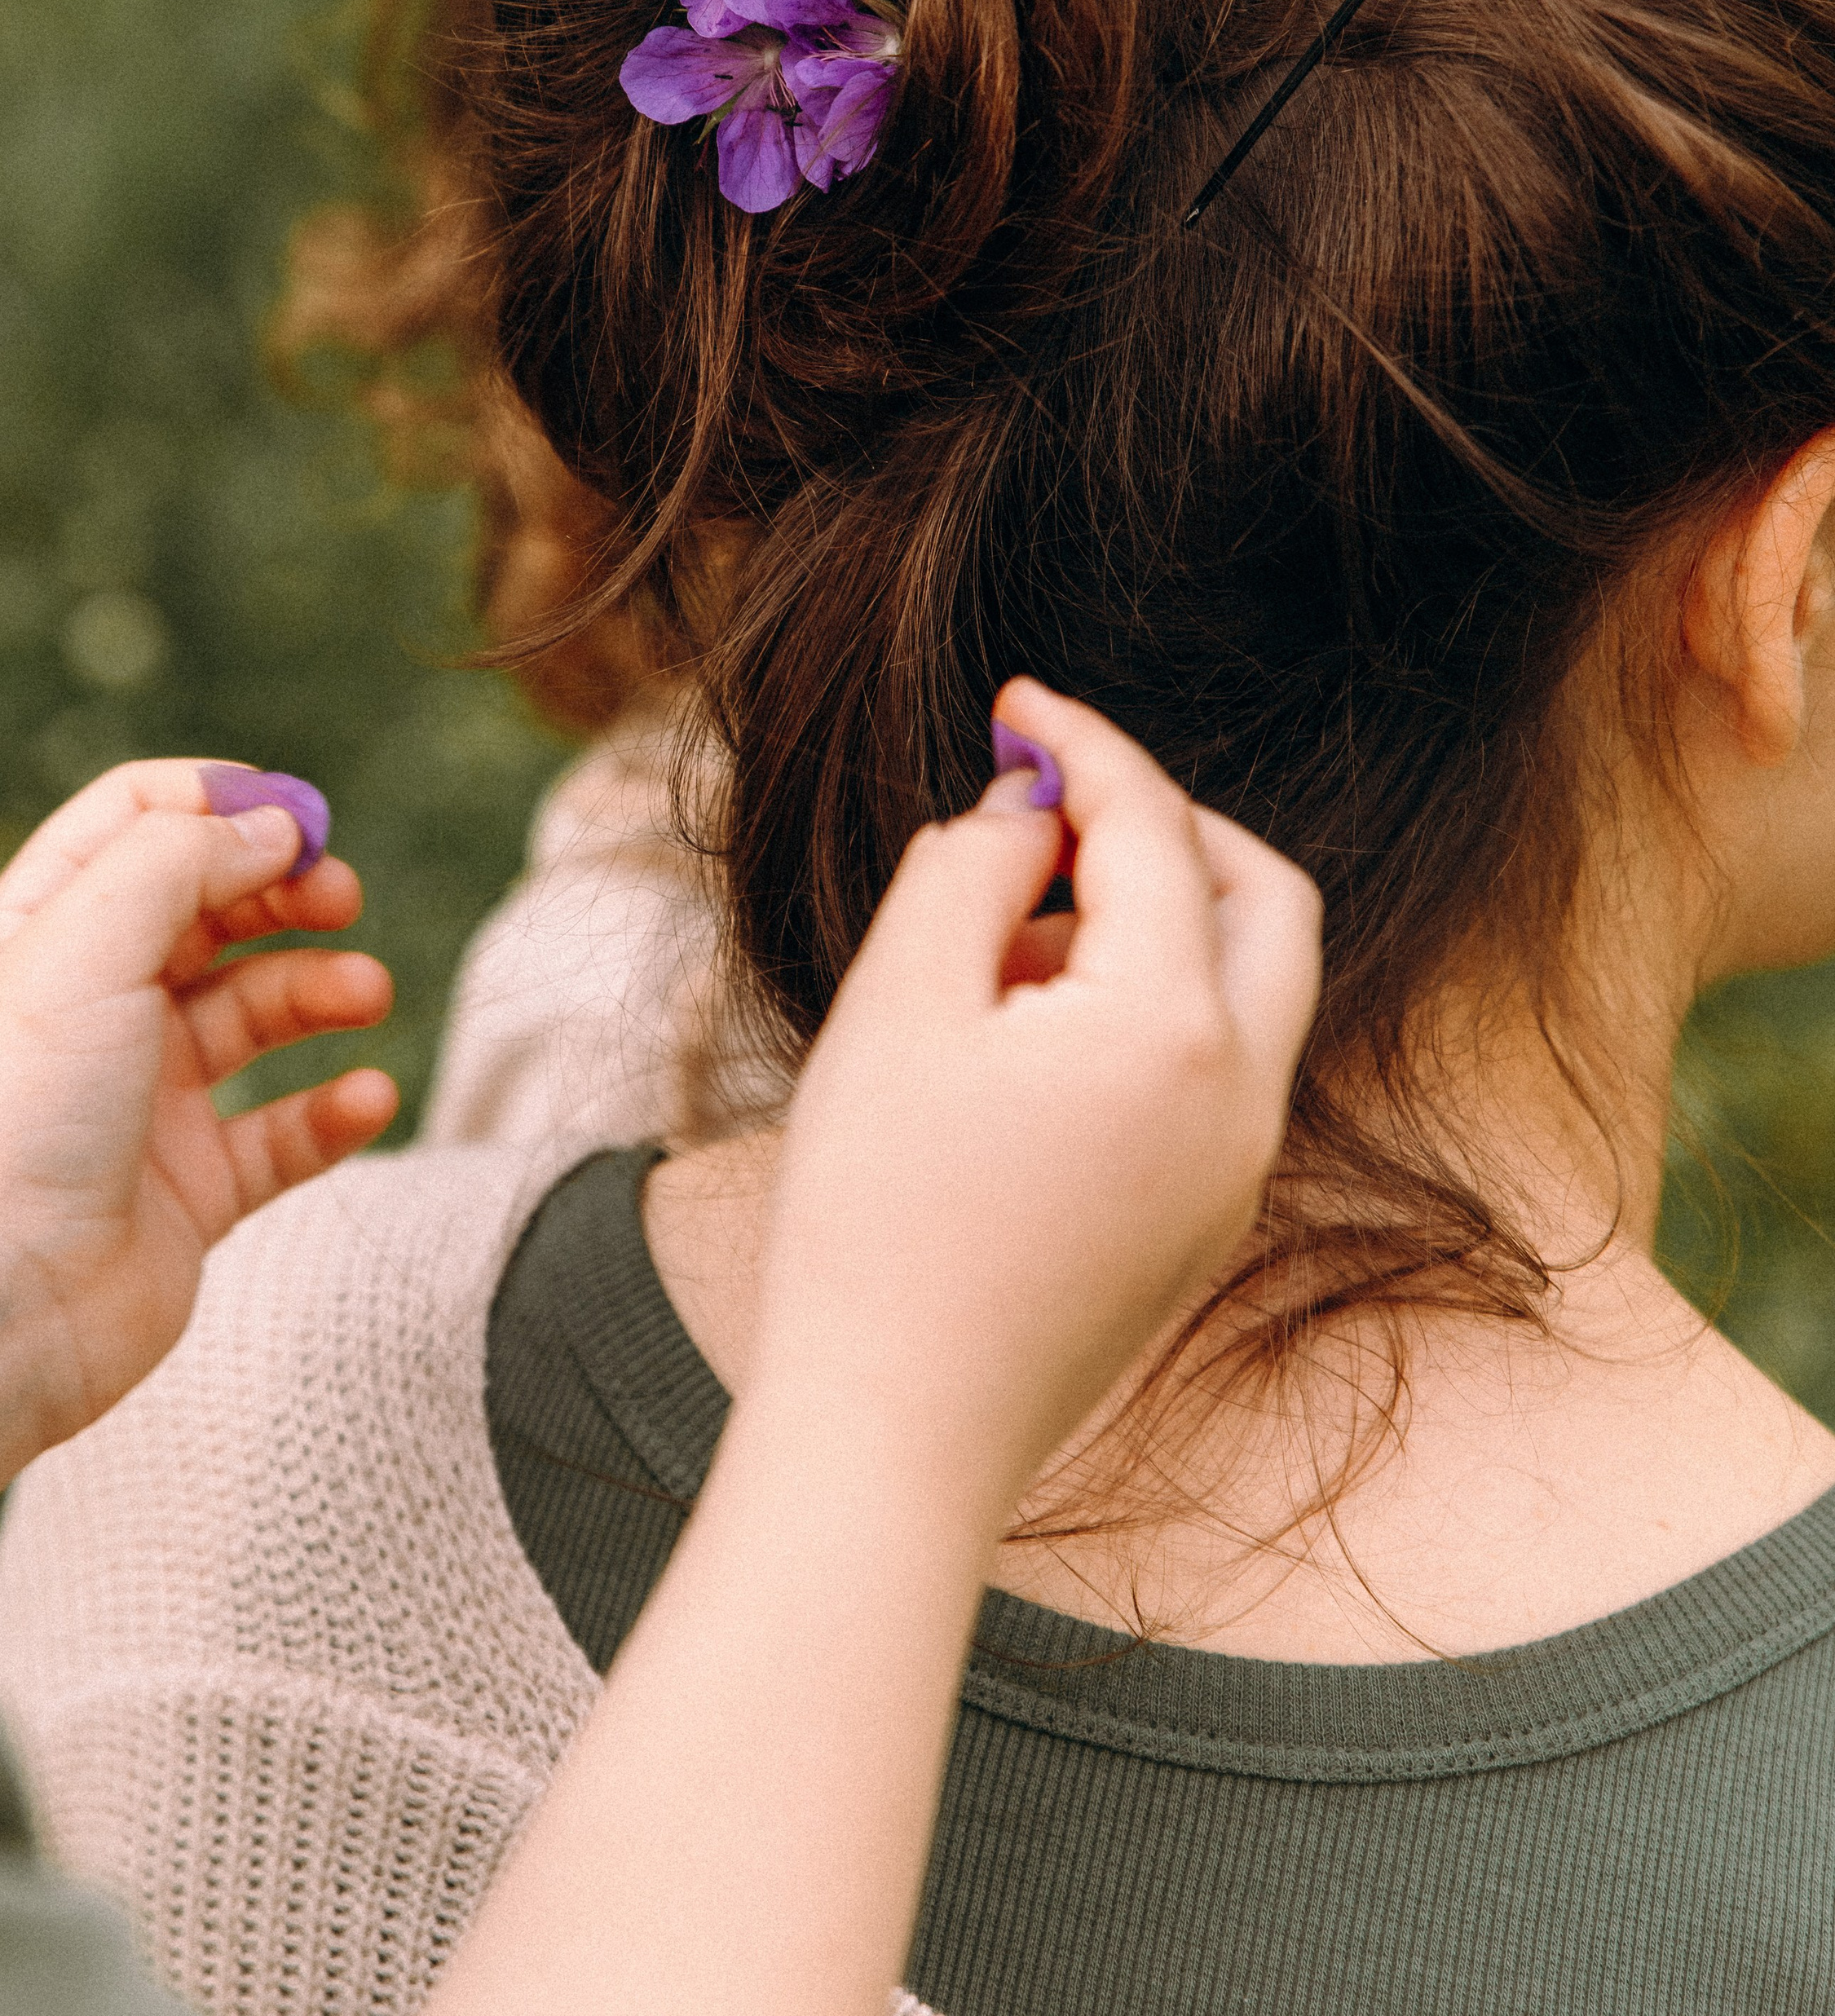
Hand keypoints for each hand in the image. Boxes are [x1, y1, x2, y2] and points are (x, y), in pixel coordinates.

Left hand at [0, 762, 394, 1571]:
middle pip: (212, 908)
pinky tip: (367, 1096)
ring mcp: (144, 1099)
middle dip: (288, 890)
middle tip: (342, 898)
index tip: (299, 817)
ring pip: (260, 1013)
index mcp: (45, 931)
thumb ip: (183, 857)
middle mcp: (93, 1005)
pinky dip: (336, 1110)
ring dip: (324, 990)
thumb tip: (274, 824)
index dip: (222, 800)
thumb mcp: (84, 939)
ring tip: (367, 994)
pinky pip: (285, 1133)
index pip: (138, 820)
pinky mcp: (192, 1189)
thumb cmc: (8, 1118)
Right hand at [430, 688, 1319, 2015]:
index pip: (1155, 830)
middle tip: (1056, 800)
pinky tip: (1020, 1035)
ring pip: (1246, 986)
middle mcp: (1243, 1098)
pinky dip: (1148, 1007)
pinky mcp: (1206, 1226)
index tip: (1018, 699)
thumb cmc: (874, 1218)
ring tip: (997, 945)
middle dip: (1168, 826)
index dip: (1084, 745)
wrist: (893, 1439)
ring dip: (1153, 919)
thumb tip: (1030, 810)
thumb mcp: (899, 1007)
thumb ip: (973, 869)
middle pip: (1263, 897)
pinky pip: (1213, 1068)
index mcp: (1176, 1030)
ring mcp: (1238, 1172)